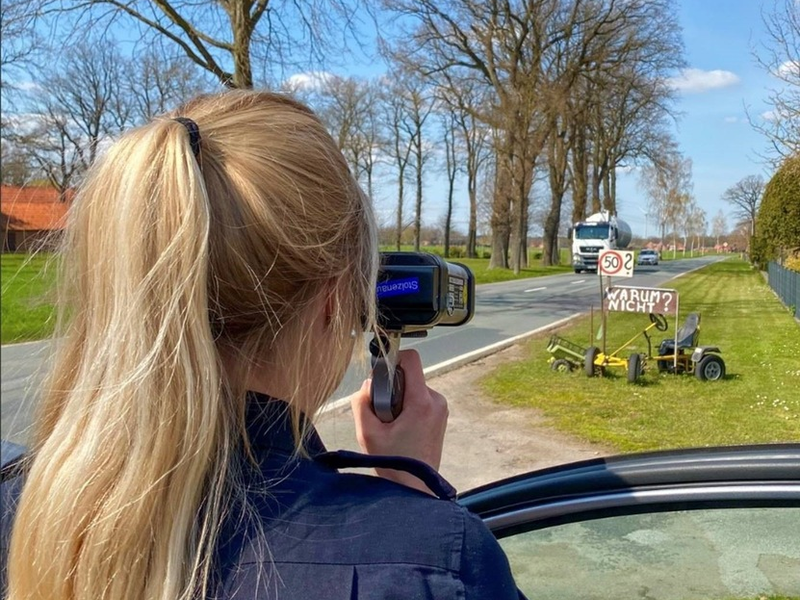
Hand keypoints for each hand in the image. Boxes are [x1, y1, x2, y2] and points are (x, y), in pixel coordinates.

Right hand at [350, 349, 447, 493]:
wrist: (414, 487)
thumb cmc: (394, 463)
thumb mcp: (367, 432)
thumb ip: (361, 402)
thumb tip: (368, 384)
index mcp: (421, 402)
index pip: (411, 359)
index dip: (392, 359)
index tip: (380, 374)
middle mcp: (436, 401)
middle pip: (409, 375)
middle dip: (391, 387)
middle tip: (383, 412)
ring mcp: (441, 408)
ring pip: (413, 387)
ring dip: (398, 399)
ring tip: (392, 424)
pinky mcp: (440, 415)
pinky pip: (419, 399)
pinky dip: (407, 406)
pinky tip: (400, 427)